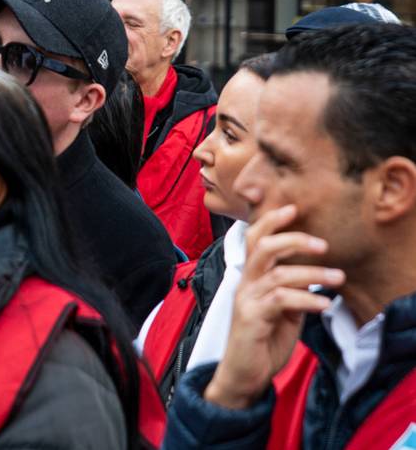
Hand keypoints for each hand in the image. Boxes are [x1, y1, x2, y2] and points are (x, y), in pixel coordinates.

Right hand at [204, 204, 344, 409]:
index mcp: (251, 279)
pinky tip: (325, 303)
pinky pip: (281, 300)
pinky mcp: (251, 318)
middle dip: (292, 239)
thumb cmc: (263, 342)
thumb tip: (311, 276)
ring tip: (337, 277)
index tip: (292, 208)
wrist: (244, 374)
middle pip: (262, 248)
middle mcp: (245, 284)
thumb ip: (292, 291)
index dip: (271, 222)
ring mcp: (246, 299)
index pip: (255, 241)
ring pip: (277, 274)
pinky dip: (306, 299)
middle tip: (322, 244)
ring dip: (312, 273)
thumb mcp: (283, 312)